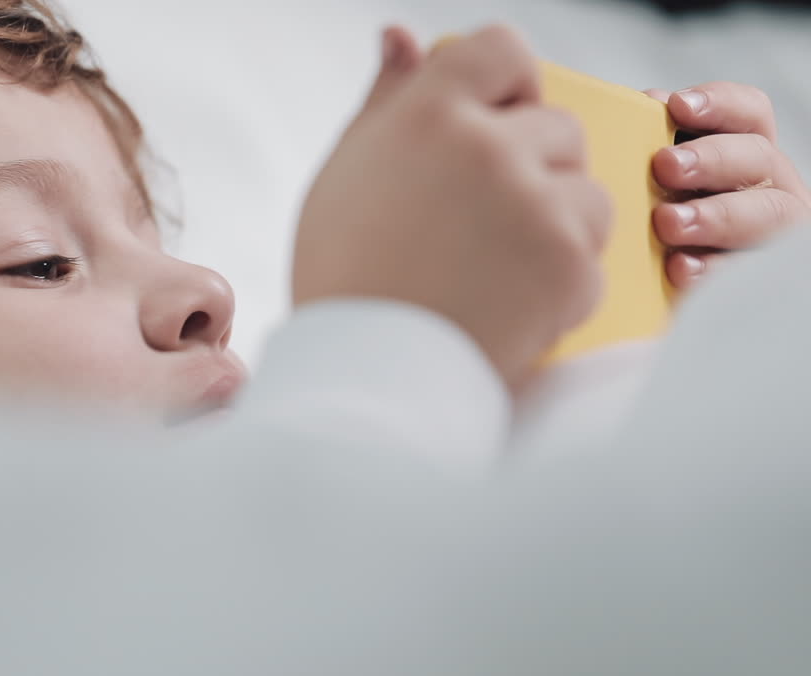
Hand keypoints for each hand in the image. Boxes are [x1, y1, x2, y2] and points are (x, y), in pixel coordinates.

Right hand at [293, 25, 611, 385]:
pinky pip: (592, 254)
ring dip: (557, 224)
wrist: (361, 378)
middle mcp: (486, 148)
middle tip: (483, 224)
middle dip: (534, 167)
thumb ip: (385, 100)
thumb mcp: (345, 176)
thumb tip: (400, 35)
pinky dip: (561, 284)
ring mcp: (534, 205)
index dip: (509, 85)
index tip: (496, 123)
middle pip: (556, 124)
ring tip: (496, 271)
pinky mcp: (568, 265)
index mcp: (426, 116)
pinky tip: (507, 306)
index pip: (503, 49)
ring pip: (586, 189)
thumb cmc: (344, 277)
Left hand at [646, 83, 810, 289]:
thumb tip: (645, 104)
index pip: (749, 114)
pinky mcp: (759, 274)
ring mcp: (773, 231)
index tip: (678, 106)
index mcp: (746, 152)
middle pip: (756, 158)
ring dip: (715, 215)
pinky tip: (680, 268)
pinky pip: (748, 269)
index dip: (719, 104)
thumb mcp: (665, 180)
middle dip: (711, 159)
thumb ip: (661, 143)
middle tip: (665, 165)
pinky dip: (714, 268)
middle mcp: (769, 186)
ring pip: (764, 213)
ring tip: (668, 222)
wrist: (669, 281)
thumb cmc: (665, 216)